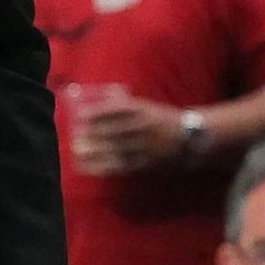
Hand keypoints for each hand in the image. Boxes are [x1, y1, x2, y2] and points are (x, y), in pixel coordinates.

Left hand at [74, 97, 190, 174]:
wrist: (189, 137)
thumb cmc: (161, 118)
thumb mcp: (145, 106)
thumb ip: (123, 104)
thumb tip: (97, 98)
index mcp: (143, 110)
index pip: (117, 110)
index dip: (97, 113)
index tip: (80, 115)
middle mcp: (143, 127)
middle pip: (114, 130)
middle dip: (93, 134)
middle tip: (75, 135)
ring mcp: (144, 146)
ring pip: (116, 148)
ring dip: (95, 150)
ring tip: (77, 151)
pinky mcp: (145, 162)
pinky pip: (122, 165)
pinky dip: (104, 166)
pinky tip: (90, 166)